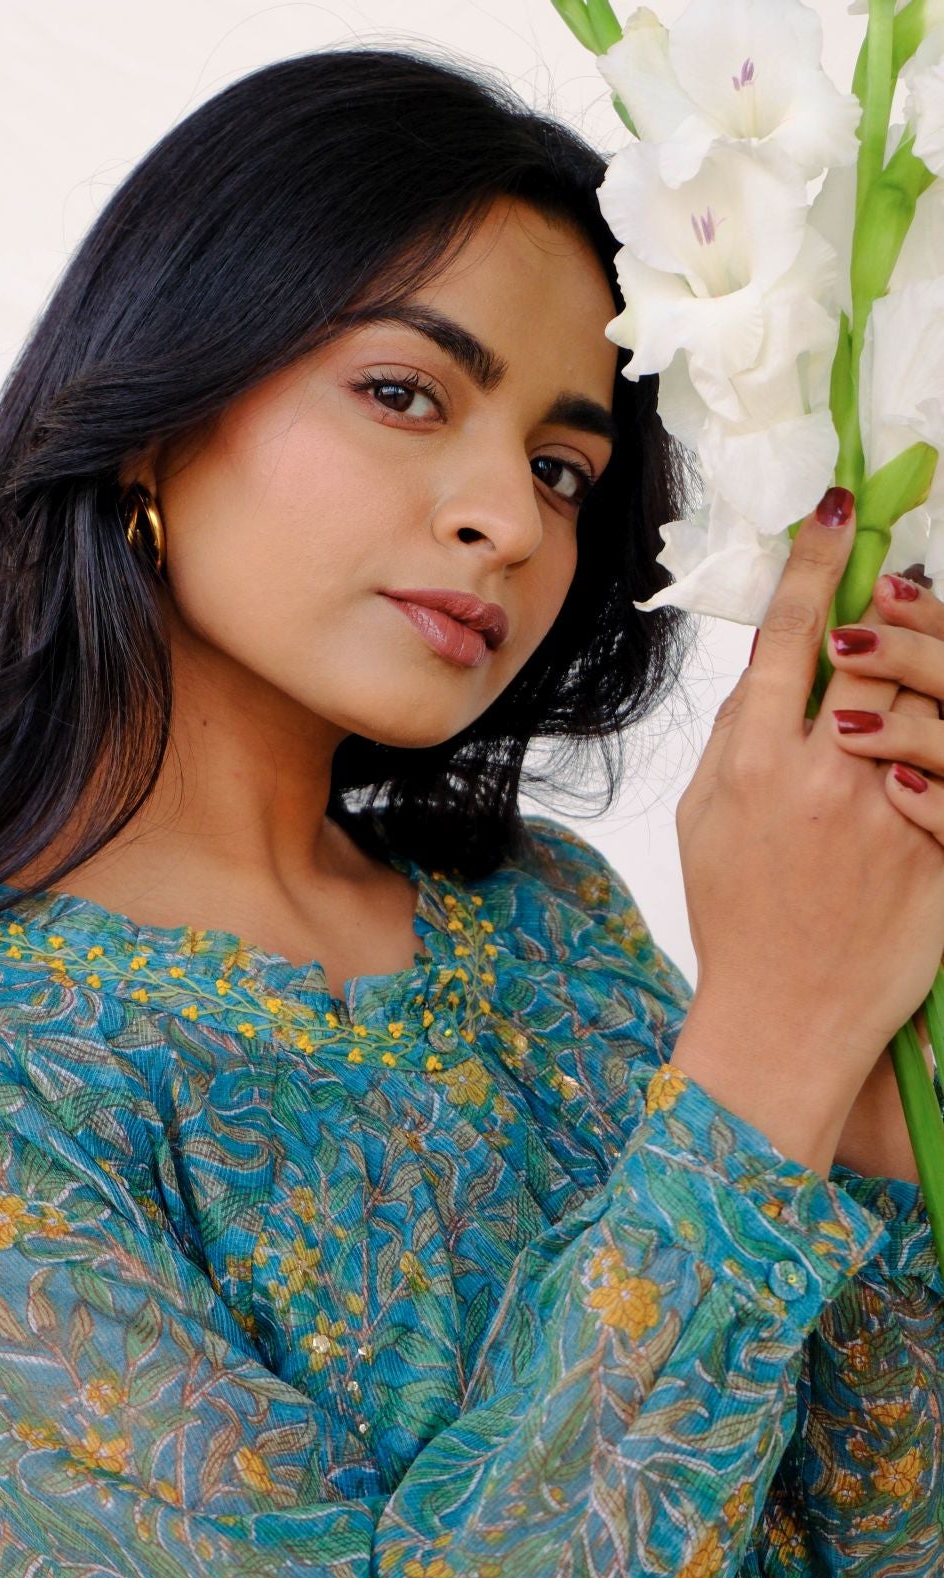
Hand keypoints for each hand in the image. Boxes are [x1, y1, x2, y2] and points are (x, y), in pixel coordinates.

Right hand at [672, 493, 943, 1173]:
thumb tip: (766, 670)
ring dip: (931, 669)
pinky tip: (936, 742)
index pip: (787, 637)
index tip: (838, 511)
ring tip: (926, 661)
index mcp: (752, 766)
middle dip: (891, 607)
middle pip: (872, 653)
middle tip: (904, 584)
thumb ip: (733, 740)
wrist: (785, 1020)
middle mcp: (822, 779)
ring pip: (930, 701)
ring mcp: (886, 814)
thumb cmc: (737, 924)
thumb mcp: (702, 824)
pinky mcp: (937, 850)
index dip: (816, 564)